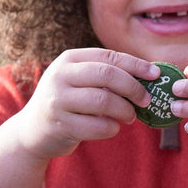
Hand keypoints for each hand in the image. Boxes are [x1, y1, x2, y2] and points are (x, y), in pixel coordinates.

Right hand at [15, 48, 158, 160]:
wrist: (32, 130)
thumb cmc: (67, 102)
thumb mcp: (78, 80)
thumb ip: (105, 75)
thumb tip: (150, 75)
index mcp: (68, 60)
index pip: (108, 57)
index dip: (136, 65)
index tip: (156, 75)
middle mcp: (60, 76)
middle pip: (107, 75)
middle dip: (133, 87)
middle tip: (146, 100)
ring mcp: (58, 101)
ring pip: (104, 101)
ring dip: (125, 110)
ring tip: (131, 116)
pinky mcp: (60, 125)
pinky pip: (98, 126)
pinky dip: (112, 128)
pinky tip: (113, 127)